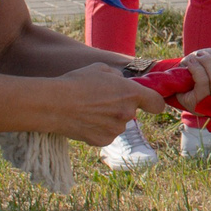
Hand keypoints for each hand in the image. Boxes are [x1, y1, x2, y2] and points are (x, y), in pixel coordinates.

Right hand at [54, 62, 174, 145]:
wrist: (54, 104)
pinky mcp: (102, 141)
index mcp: (131, 93)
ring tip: (88, 110)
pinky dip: (98, 130)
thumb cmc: (76, 83)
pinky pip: (105, 134)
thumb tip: (122, 83)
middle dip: (121, 107)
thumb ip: (118, 77)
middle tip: (101, 101)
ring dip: (109, 119)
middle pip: (132, 112)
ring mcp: (115, 129)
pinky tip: (84, 121)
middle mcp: (127, 113)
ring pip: (117, 124)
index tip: (150, 104)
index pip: (157, 103)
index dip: (154, 103)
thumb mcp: (101, 69)